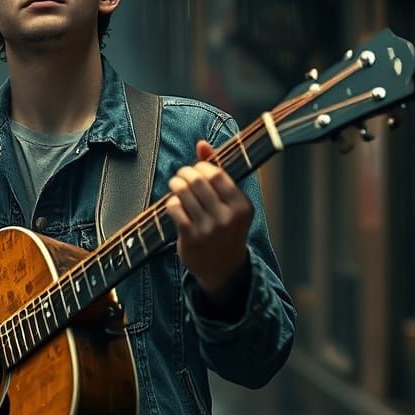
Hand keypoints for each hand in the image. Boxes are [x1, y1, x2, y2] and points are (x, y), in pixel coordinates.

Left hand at [165, 139, 253, 303]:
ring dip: (175, 185)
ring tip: (175, 185)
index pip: (217, 174)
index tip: (196, 169)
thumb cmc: (225, 230)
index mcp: (242, 206)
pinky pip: (175, 208)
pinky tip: (174, 204)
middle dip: (185, 173)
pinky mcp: (191, 238)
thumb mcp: (229, 204)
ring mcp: (209, 229)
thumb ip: (217, 172)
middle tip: (181, 176)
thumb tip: (202, 143)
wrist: (223, 270)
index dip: (202, 166)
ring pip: (184, 192)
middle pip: (199, 181)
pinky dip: (171, 202)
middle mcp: (228, 217)